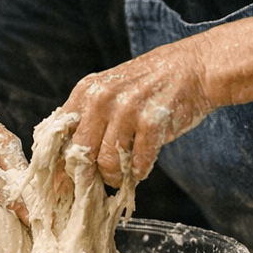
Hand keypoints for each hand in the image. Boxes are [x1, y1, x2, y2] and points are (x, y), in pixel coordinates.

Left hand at [62, 37, 214, 187]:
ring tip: (122, 175)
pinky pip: (138, 163)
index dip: (58, 163)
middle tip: (98, 182)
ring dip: (114, 176)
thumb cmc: (149, 84)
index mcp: (85, 92)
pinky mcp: (152, 122)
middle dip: (87, 174)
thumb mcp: (109, 90)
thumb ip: (88, 117)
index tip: (61, 184)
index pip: (57, 135)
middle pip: (79, 152)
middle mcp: (101, 98)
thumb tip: (68, 159)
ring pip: (106, 162)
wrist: (194, 67)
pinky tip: (141, 168)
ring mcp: (127, 109)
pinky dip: (139, 172)